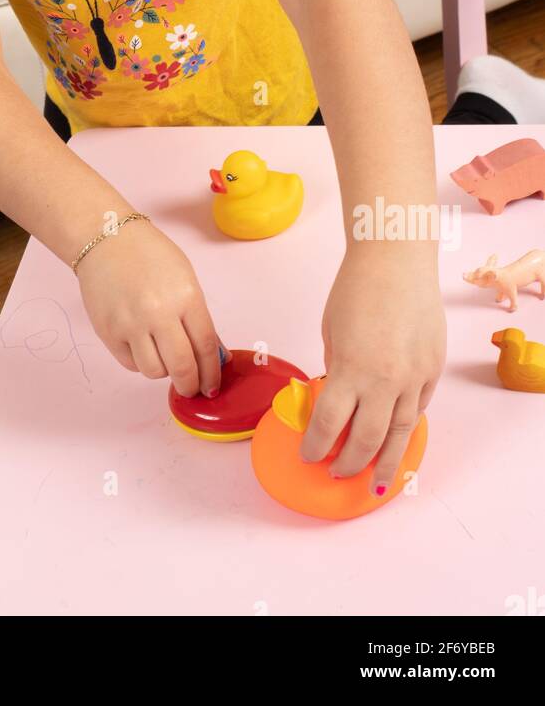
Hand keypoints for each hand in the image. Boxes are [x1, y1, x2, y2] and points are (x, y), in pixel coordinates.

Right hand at [76, 217, 225, 398]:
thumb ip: (198, 317)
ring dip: (164, 372)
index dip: (211, 373)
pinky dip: (141, 362)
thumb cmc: (149, 254)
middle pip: (181, 368)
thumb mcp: (185, 278)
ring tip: (164, 356)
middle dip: (191, 385)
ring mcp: (130, 324)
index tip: (212, 386)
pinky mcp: (108, 332)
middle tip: (192, 388)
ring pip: (155, 372)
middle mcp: (158, 313)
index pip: (205, 347)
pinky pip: (131, 364)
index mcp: (185, 296)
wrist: (105, 238)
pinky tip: (144, 346)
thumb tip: (212, 356)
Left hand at [300, 244, 446, 495]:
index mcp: (351, 369)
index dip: (316, 446)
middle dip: (349, 462)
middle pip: (366, 439)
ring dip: (386, 461)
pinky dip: (407, 426)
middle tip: (337, 473)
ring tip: (375, 483)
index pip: (329, 424)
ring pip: (401, 433)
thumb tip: (339, 395)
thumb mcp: (331, 331)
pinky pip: (420, 407)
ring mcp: (414, 377)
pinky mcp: (433, 368)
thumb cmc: (356, 288)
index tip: (309, 455)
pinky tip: (397, 438)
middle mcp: (385, 380)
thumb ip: (336, 367)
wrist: (396, 261)